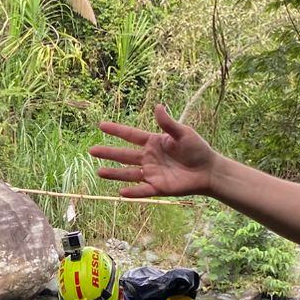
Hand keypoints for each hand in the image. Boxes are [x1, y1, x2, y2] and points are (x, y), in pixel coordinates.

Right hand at [91, 104, 218, 198]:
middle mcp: (149, 158)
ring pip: (129, 174)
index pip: (131, 135)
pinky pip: (143, 190)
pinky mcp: (159, 187)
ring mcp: (152, 173)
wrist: (208, 170)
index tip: (101, 125)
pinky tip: (121, 193)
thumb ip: (168, 123)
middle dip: (108, 153)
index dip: (116, 130)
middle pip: (125, 155)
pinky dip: (133, 192)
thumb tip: (158, 106)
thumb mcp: (183, 133)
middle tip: (91, 150)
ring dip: (115, 173)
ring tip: (99, 172)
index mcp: (153, 142)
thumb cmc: (197, 149)